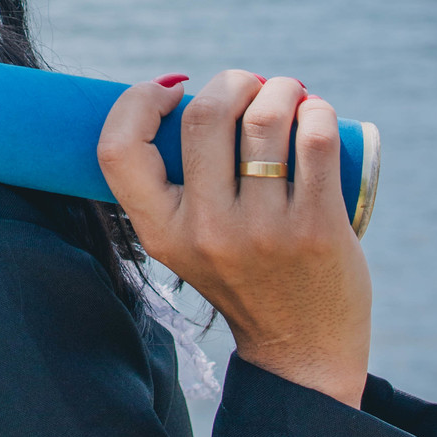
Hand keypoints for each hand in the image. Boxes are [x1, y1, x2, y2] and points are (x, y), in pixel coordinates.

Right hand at [98, 71, 371, 406]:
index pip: (119, 148)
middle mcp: (206, 231)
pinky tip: (314, 112)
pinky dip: (317, 111)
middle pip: (203, 116)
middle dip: (231, 82)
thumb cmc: (241, 278)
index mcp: (161, 233)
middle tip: (249, 87)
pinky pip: (316, 141)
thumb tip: (187, 92)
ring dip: (279, 88)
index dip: (138, 101)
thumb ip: (175, 184)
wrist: (300, 354)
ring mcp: (263, 231)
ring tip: (288, 93)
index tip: (171, 90)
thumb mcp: (184, 242)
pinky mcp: (317, 229)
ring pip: (264, 120)